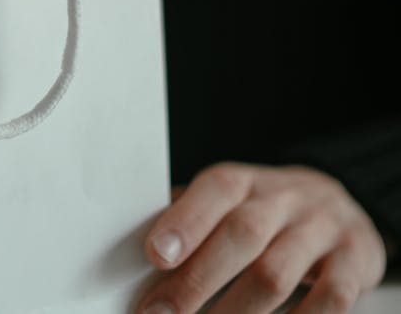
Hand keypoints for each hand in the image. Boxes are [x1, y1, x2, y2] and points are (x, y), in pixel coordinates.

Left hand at [138, 163, 386, 312]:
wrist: (341, 204)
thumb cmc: (265, 212)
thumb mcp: (229, 203)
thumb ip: (189, 220)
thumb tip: (128, 249)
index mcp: (243, 181)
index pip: (215, 190)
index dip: (185, 221)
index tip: (154, 255)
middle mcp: (282, 198)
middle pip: (241, 234)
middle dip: (198, 280)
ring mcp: (320, 229)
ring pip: (276, 272)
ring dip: (237, 312)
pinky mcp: (355, 262)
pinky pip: (331, 297)